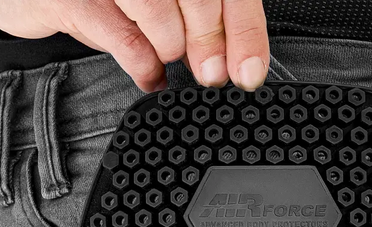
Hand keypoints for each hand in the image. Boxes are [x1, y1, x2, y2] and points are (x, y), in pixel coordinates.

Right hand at [0, 0, 268, 91]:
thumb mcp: (147, 5)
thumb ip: (186, 22)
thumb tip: (225, 63)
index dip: (243, 29)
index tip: (249, 71)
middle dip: (213, 42)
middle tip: (213, 75)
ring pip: (160, 12)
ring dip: (172, 47)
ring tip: (166, 58)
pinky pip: (121, 35)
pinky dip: (142, 64)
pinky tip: (148, 75)